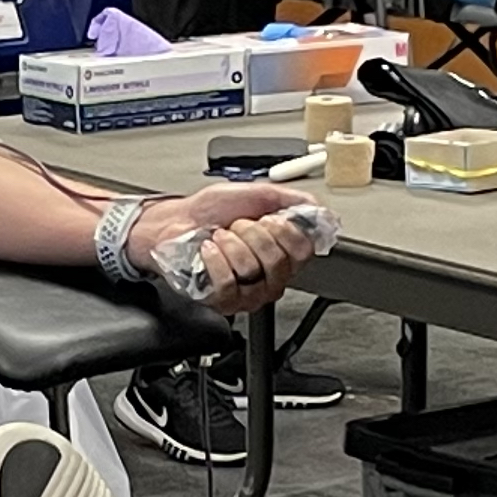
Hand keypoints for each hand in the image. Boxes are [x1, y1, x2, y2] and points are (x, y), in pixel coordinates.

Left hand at [131, 182, 321, 315]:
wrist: (176, 223)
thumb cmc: (210, 211)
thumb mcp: (256, 194)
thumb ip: (292, 200)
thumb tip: (320, 212)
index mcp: (284, 252)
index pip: (304, 250)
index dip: (284, 229)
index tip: (267, 217)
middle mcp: (270, 276)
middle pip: (278, 259)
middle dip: (252, 233)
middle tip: (237, 226)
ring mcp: (248, 292)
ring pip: (252, 269)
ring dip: (230, 243)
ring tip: (219, 238)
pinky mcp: (223, 301)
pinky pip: (228, 282)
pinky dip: (214, 259)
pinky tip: (208, 251)